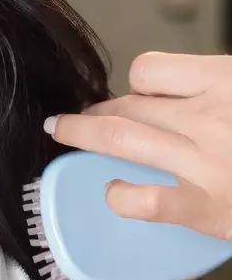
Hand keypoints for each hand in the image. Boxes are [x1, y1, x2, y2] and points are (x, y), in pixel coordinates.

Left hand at [45, 52, 231, 241]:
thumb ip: (218, 89)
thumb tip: (176, 93)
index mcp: (227, 81)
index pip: (150, 71)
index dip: (136, 86)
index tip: (134, 97)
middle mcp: (211, 117)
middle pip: (130, 105)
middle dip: (100, 111)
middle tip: (85, 117)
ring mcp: (205, 163)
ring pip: (121, 138)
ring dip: (83, 133)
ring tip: (64, 131)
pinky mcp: (206, 208)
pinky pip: (143, 199)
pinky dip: (119, 195)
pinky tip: (113, 191)